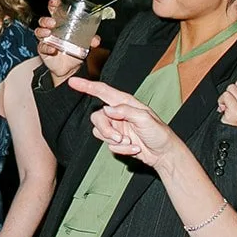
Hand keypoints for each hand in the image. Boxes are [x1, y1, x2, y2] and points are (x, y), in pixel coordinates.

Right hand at [34, 0, 94, 86]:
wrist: (69, 68)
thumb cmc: (74, 50)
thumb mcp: (84, 44)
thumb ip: (90, 40)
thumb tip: (96, 40)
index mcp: (61, 24)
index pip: (55, 11)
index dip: (53, 5)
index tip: (55, 2)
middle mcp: (51, 30)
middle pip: (44, 20)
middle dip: (46, 19)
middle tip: (53, 21)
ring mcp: (46, 40)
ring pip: (39, 32)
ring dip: (43, 31)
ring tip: (49, 32)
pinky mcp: (43, 50)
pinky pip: (42, 47)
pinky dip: (47, 47)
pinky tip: (52, 49)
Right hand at [69, 77, 183, 169]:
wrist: (163, 154)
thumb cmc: (159, 133)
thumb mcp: (145, 118)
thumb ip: (125, 111)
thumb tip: (107, 110)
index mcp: (126, 103)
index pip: (103, 91)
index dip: (87, 86)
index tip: (73, 82)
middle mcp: (119, 114)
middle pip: (97, 117)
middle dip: (105, 129)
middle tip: (118, 137)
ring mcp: (117, 127)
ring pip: (100, 132)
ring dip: (114, 141)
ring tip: (130, 143)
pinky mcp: (117, 140)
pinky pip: (108, 144)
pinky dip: (120, 149)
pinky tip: (133, 148)